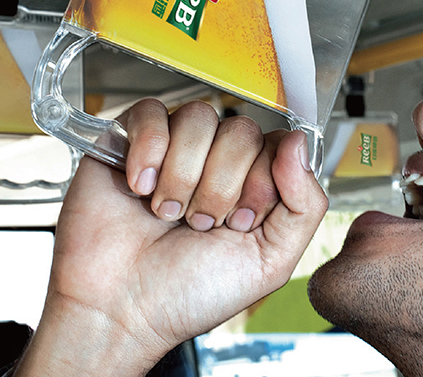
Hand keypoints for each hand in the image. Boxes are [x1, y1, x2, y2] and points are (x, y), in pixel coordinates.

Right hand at [14, 99, 327, 375]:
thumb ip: (304, 205)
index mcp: (253, 184)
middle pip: (241, 130)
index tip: (240, 223)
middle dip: (221, 186)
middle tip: (199, 224)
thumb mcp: (270, 262)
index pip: (278, 145)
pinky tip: (140, 189)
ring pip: (199, 118)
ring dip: (183, 174)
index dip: (261, 182)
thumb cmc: (190, 293)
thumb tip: (300, 143)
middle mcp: (216, 161)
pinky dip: (148, 152)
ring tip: (166, 213)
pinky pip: (151, 112)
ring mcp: (174, 148)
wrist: (119, 310)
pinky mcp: (130, 141)